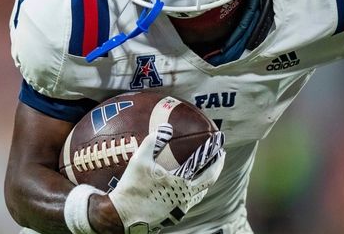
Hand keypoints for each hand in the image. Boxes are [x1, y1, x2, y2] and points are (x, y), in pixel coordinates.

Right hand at [107, 123, 224, 233]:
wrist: (123, 215)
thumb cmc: (132, 188)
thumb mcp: (140, 160)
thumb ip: (153, 141)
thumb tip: (167, 126)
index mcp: (183, 187)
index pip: (209, 172)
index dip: (217, 159)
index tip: (221, 147)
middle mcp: (186, 200)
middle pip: (208, 183)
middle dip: (215, 168)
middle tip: (218, 155)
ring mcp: (180, 210)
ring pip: (199, 194)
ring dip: (204, 180)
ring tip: (204, 168)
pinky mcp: (172, 215)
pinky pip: (188, 200)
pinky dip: (192, 188)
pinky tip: (184, 183)